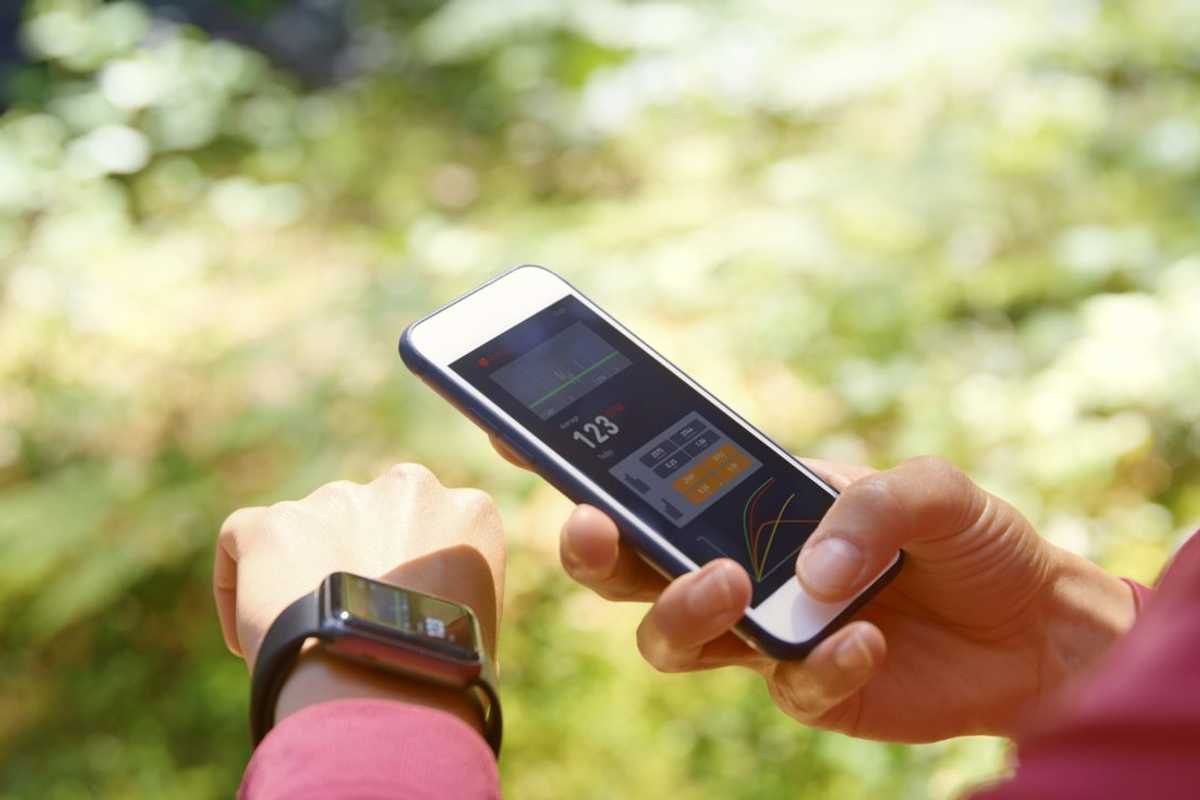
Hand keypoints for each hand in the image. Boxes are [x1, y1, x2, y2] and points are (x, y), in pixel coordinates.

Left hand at [214, 463, 504, 728]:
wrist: (384, 691)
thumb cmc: (439, 678)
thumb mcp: (467, 618)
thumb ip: (444, 588)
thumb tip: (415, 612)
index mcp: (468, 511)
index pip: (431, 525)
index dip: (405, 570)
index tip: (393, 611)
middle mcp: (408, 487)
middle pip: (367, 517)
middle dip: (351, 558)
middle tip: (343, 621)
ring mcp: (338, 498)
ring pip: (307, 527)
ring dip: (300, 570)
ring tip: (300, 641)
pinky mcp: (274, 520)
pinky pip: (242, 537)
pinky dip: (238, 583)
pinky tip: (247, 640)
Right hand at [493, 437, 1134, 741]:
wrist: (1036, 625)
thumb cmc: (971, 538)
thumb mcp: (931, 488)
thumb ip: (870, 503)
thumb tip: (802, 568)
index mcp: (747, 499)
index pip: (645, 473)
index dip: (573, 451)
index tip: (509, 422)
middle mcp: (736, 562)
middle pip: (625, 565)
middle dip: (590, 545)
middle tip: (595, 526)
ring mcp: (762, 630)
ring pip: (668, 637)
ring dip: (681, 610)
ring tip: (729, 583)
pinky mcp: (804, 687)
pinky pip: (782, 684)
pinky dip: (819, 663)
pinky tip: (865, 636)